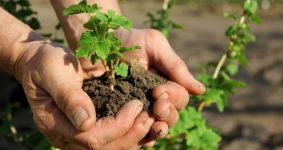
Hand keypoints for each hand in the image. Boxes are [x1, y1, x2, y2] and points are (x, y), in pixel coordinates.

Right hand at [15, 42, 154, 148]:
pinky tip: (140, 121)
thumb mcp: (53, 72)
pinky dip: (127, 132)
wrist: (40, 62)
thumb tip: (86, 122)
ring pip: (108, 148)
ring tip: (150, 120)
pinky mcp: (85, 128)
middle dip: (129, 134)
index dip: (117, 126)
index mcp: (54, 123)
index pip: (90, 137)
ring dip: (132, 137)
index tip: (136, 105)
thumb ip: (68, 97)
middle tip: (150, 116)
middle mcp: (65, 135)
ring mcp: (75, 134)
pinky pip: (109, 139)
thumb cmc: (45, 63)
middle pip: (103, 148)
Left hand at [79, 28, 205, 145]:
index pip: (179, 99)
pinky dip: (142, 137)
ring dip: (157, 128)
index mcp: (165, 83)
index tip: (158, 90)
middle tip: (156, 106)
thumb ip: (175, 66)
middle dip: (167, 113)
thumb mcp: (154, 45)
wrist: (98, 42)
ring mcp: (138, 109)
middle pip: (171, 116)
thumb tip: (200, 90)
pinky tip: (142, 138)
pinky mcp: (121, 116)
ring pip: (156, 127)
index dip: (173, 97)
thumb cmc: (128, 40)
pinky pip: (136, 133)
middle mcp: (154, 99)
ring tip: (151, 122)